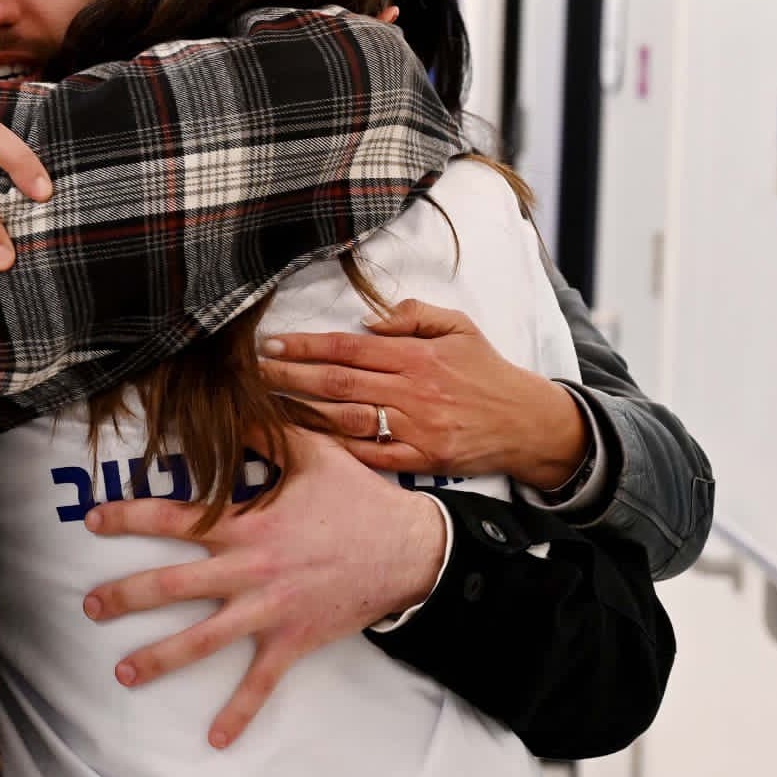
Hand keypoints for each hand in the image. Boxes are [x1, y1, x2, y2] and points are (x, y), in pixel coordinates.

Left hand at [78, 428, 449, 747]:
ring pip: (203, 640)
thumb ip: (266, 429)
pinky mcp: (293, 640)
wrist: (410, 550)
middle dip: (125, 597)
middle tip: (88, 608)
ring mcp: (270, 609)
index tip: (92, 521)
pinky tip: (214, 740)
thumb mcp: (313, 452)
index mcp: (247, 523)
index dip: (129, 517)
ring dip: (159, 658)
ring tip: (122, 674)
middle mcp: (250, 569)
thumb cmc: (359, 499)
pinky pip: (261, 683)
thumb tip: (233, 395)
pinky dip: (238, 713)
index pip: (174, 519)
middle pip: (173, 587)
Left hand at [258, 300, 587, 488]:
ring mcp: (414, 428)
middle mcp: (411, 391)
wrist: (527, 423)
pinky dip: (335, 449)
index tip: (270, 343)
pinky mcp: (420, 460)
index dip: (305, 345)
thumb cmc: (488, 372)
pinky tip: (303, 442)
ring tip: (263, 404)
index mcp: (417, 356)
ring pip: (346, 419)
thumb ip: (413, 317)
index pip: (348, 347)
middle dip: (288, 375)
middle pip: (337, 382)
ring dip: (301, 412)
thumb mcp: (459, 327)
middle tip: (249, 372)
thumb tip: (368, 321)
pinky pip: (368, 456)